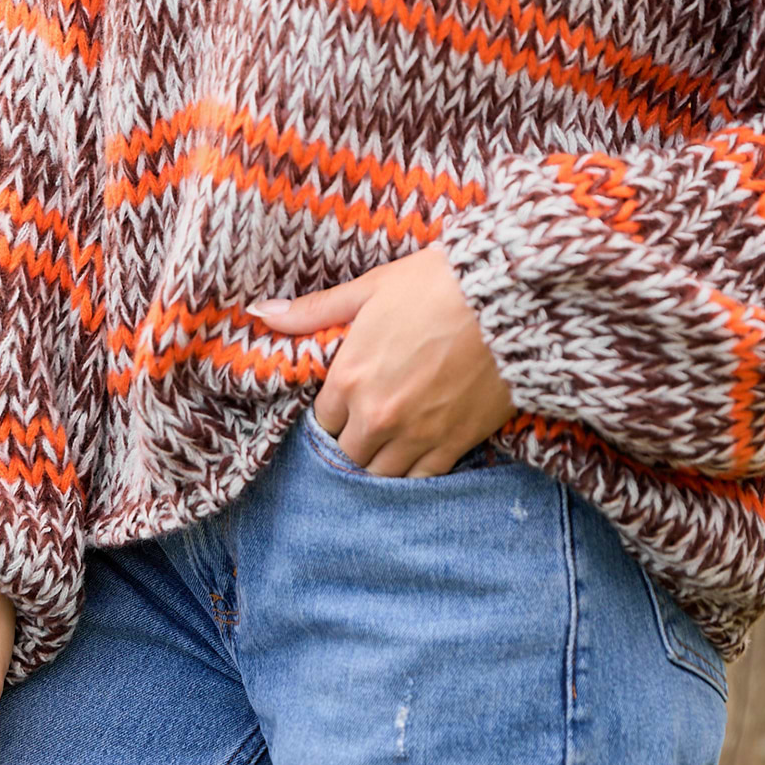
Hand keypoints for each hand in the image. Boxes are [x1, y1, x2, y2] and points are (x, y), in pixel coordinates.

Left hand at [248, 245, 515, 475]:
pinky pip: (421, 481)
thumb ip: (313, 311)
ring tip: (392, 445)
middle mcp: (375, 416)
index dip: (335, 412)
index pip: (323, 420)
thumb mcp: (370, 289)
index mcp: (349, 378)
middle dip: (355, 441)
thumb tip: (259, 311)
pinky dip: (416, 474)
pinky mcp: (452, 445)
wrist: (505, 299)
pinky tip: (419, 458)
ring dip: (381, 462)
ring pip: (381, 474)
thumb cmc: (436, 284)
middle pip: (348, 454)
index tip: (349, 402)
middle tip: (371, 425)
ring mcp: (414, 435)